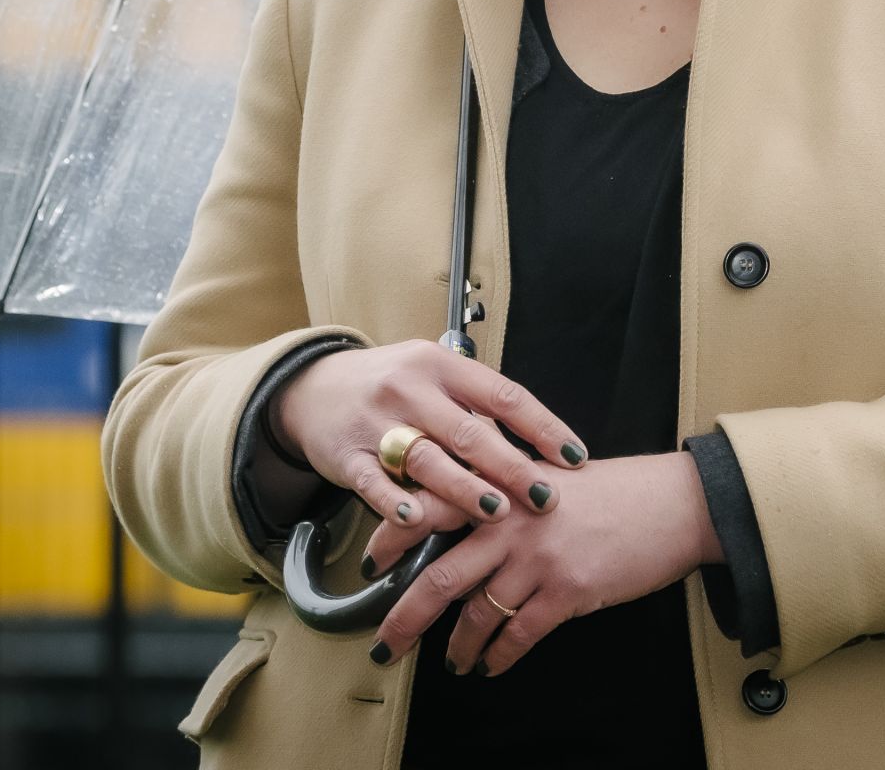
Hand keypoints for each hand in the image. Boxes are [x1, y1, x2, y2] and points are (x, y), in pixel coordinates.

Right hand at [273, 339, 588, 532]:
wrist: (310, 387)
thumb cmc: (388, 386)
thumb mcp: (431, 378)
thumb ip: (472, 408)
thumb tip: (533, 447)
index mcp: (440, 364)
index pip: (502, 394)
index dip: (542, 426)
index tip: (574, 456)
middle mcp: (410, 388)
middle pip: (468, 431)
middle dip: (511, 467)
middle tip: (546, 498)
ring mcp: (376, 421)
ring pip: (427, 458)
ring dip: (465, 489)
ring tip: (497, 512)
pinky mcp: (346, 454)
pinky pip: (373, 482)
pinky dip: (396, 502)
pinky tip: (418, 520)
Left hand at [364, 451, 719, 675]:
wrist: (671, 504)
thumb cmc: (611, 490)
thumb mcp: (546, 474)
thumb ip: (501, 489)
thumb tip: (460, 516)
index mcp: (500, 487)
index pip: (428, 510)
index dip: (391, 539)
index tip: (369, 566)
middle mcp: (510, 522)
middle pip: (439, 577)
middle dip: (405, 618)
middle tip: (385, 643)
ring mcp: (537, 558)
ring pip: (476, 615)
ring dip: (458, 647)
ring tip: (452, 663)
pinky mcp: (567, 591)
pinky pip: (519, 635)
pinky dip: (500, 657)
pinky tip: (493, 666)